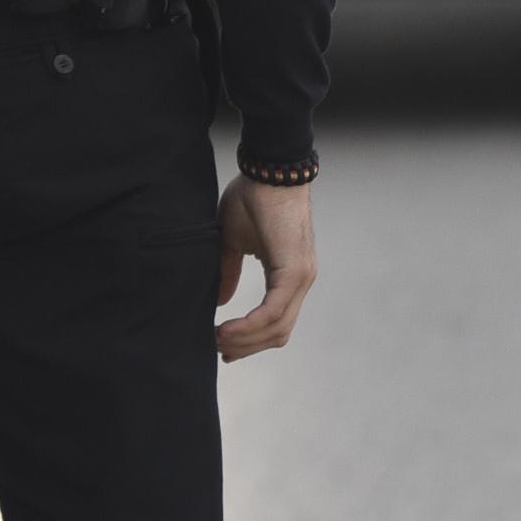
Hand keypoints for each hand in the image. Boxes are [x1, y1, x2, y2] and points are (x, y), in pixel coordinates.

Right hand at [215, 175, 316, 361]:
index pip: (276, 321)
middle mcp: (301, 279)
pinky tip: (227, 329)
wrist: (268, 170)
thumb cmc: (253, 198)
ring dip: (245, 340)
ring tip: (218, 340)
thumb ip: (230, 271)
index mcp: (290, 274)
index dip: (251, 339)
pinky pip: (273, 311)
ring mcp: (302, 276)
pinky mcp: (294, 270)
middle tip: (220, 350)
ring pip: (277, 327)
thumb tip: (221, 300)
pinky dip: (250, 326)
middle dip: (247, 347)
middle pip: (278, 332)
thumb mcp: (234, 242)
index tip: (225, 346)